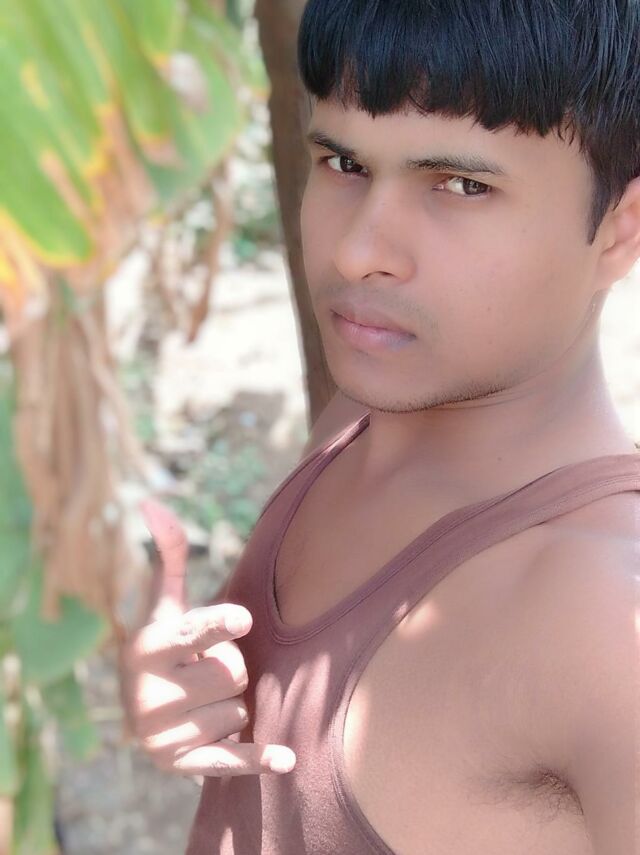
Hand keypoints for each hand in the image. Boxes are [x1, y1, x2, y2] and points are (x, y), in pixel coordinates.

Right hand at [120, 498, 295, 776]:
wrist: (142, 710)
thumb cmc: (166, 645)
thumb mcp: (165, 603)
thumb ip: (170, 555)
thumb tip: (153, 503)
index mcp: (146, 648)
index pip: (195, 633)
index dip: (220, 624)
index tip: (243, 619)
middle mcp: (146, 696)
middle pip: (234, 672)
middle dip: (230, 666)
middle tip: (203, 669)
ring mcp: (162, 736)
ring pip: (240, 709)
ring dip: (232, 702)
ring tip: (201, 700)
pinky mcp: (181, 765)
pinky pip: (231, 760)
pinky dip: (258, 761)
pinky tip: (286, 758)